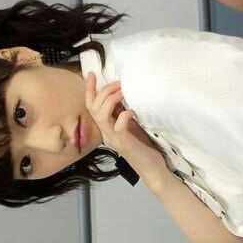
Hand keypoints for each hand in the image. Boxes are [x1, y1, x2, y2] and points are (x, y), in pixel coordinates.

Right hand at [85, 73, 168, 187]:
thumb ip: (122, 112)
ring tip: (124, 93)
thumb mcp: (130, 124)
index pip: (91, 106)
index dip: (89, 90)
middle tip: (120, 84)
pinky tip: (133, 111)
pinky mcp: (124, 143)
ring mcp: (114, 138)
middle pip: (94, 107)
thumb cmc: (142, 145)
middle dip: (104, 91)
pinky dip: (124, 115)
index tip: (91, 74)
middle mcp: (106, 132)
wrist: (152, 168)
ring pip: (101, 115)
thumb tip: (121, 93)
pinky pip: (119, 125)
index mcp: (106, 126)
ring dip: (111, 100)